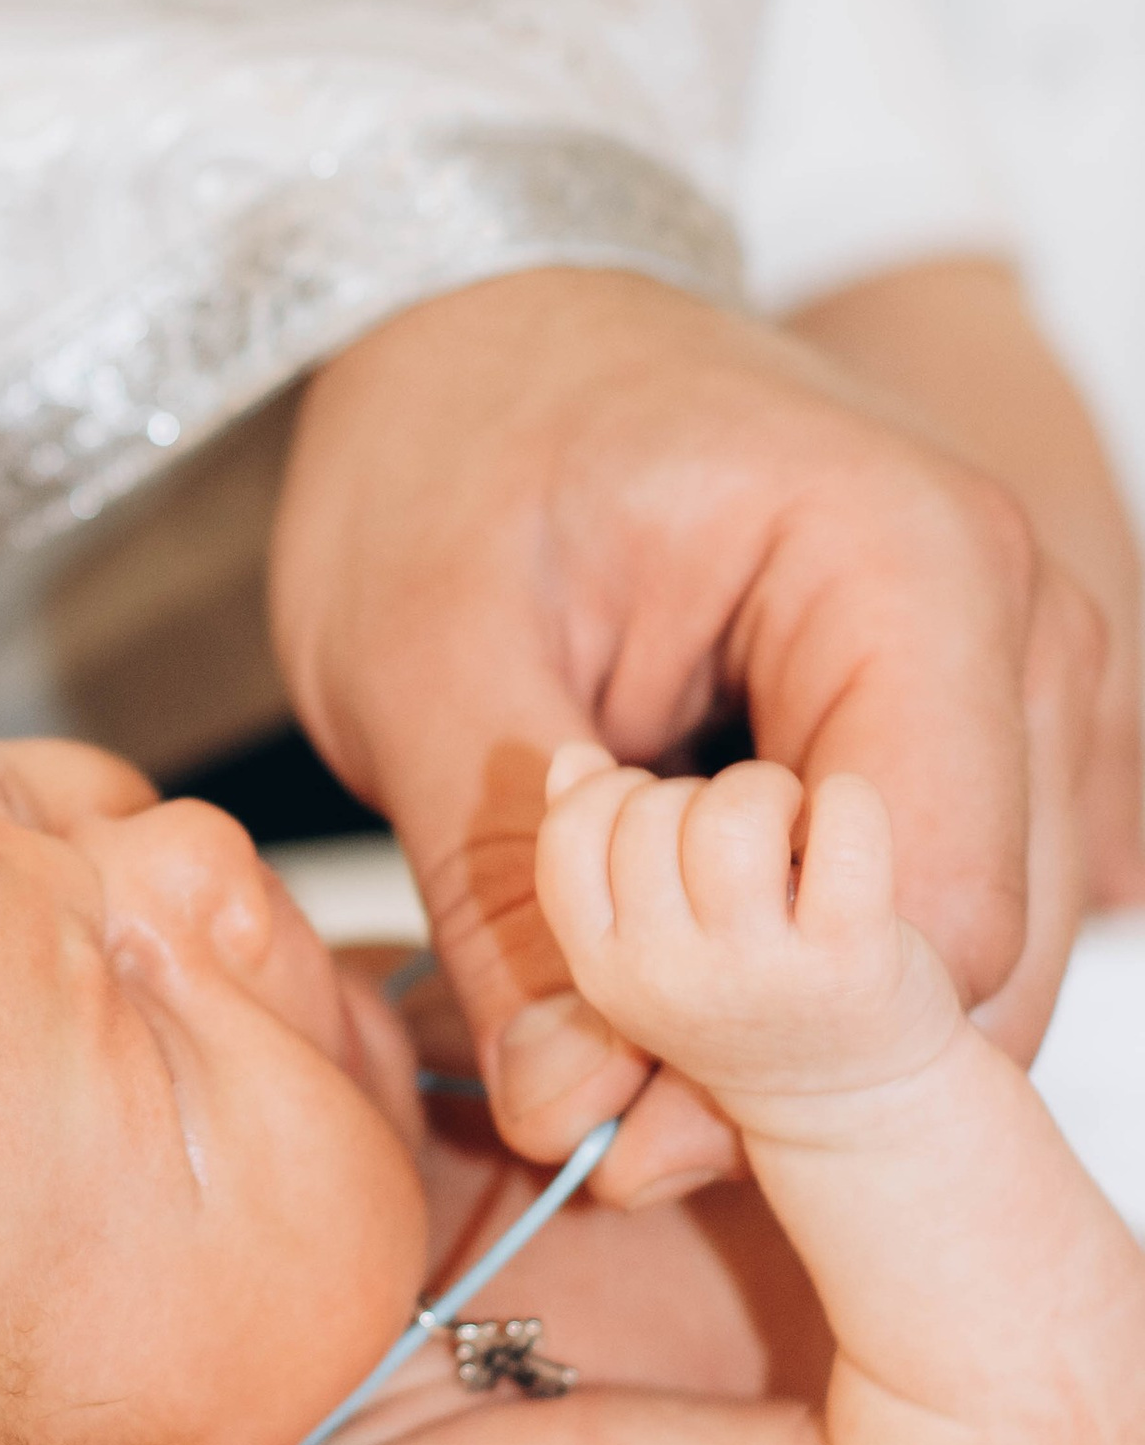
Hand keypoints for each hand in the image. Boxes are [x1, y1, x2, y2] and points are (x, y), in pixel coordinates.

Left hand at [272, 268, 1107, 1200]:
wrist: (486, 325)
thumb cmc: (454, 441)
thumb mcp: (421, 661)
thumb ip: (507, 894)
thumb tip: (572, 1119)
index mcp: (913, 568)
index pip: (935, 913)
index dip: (782, 1054)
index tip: (609, 1114)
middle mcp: (1023, 627)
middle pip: (988, 964)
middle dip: (796, 1073)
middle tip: (593, 1120)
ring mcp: (1024, 685)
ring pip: (978, 967)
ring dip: (803, 1043)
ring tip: (609, 1039)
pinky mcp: (978, 735)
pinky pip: (939, 921)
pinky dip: (812, 990)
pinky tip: (666, 989)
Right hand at [536, 745, 959, 1120]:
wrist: (847, 1104)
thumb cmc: (736, 999)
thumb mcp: (641, 951)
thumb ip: (591, 860)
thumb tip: (570, 761)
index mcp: (603, 970)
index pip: (569, 835)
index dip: (614, 794)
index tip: (665, 818)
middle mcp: (667, 977)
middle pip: (653, 811)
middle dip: (702, 795)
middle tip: (744, 837)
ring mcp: (757, 971)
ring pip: (733, 814)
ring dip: (768, 791)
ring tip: (791, 825)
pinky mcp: (851, 957)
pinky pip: (845, 823)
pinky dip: (850, 800)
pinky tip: (843, 825)